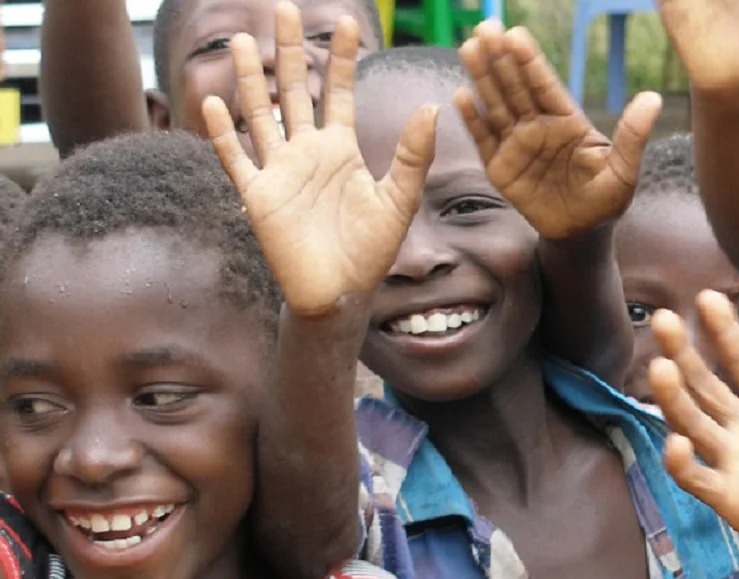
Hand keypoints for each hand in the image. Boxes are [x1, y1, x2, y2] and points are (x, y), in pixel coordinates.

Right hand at [202, 2, 436, 315]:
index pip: (337, 92)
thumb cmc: (371, 251)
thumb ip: (413, 155)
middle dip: (289, 50)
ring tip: (242, 41)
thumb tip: (432, 108)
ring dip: (250, 79)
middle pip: (293, 90)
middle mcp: (306, 153)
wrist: (341, 294)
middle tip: (285, 8)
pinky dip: (224, 133)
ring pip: (260, 114)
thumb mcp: (400, 199)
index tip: (347, 20)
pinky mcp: (259, 197)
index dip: (341, 57)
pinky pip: (237, 159)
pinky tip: (211, 102)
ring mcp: (279, 172)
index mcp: (341, 149)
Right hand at [453, 21, 660, 239]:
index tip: (516, 35)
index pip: (545, 85)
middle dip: (500, 59)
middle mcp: (538, 127)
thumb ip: (632, 135)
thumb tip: (652, 97)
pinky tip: (461, 96)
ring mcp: (517, 146)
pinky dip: (473, 120)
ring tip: (469, 48)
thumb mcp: (624, 169)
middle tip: (485, 28)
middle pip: (516, 88)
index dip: (530, 61)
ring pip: (496, 106)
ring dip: (482, 78)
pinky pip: (484, 141)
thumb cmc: (606, 200)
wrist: (583, 234)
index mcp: (567, 121)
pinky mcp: (501, 169)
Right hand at [649, 290, 738, 578]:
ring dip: (674, 397)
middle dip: (684, 352)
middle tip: (664, 319)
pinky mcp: (727, 497)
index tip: (708, 298)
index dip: (726, 331)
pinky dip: (681, 462)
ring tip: (660, 367)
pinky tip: (676, 442)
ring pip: (692, 421)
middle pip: (705, 383)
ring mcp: (732, 460)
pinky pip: (697, 477)